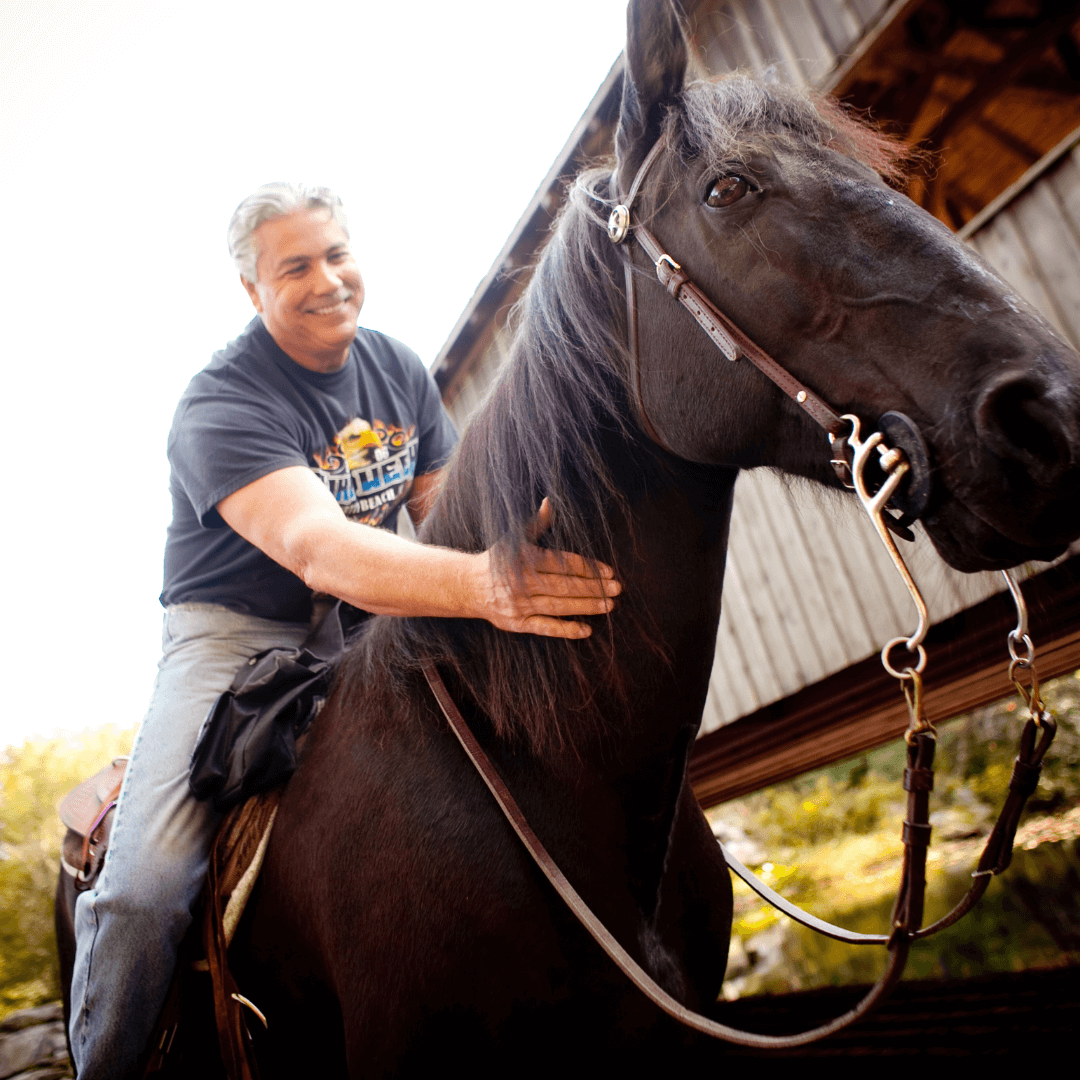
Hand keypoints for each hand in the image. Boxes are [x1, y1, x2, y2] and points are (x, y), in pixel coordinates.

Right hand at [469, 499, 620, 638]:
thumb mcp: (515, 538)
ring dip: (586, 606)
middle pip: (564, 586)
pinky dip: (565, 629)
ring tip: (610, 605)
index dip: (587, 567)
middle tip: (617, 588)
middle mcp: (522, 582)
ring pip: (558, 606)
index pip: (563, 563)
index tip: (609, 571)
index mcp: (525, 559)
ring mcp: (519, 605)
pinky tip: (586, 630)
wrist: (467, 585)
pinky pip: (544, 627)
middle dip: (593, 588)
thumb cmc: (497, 559)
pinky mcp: (516, 623)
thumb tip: (551, 501)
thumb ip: (538, 523)